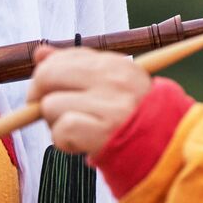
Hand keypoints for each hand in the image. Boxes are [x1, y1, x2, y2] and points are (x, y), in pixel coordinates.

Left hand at [29, 46, 153, 158]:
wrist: (164, 150)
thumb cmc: (130, 118)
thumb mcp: (108, 85)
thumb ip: (74, 67)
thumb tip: (40, 52)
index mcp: (116, 63)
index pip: (64, 57)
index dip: (49, 76)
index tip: (53, 91)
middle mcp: (113, 79)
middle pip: (47, 75)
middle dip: (39, 96)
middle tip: (51, 113)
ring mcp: (109, 105)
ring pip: (49, 106)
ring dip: (55, 124)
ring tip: (79, 130)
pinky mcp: (103, 132)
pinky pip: (60, 131)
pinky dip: (63, 142)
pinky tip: (81, 145)